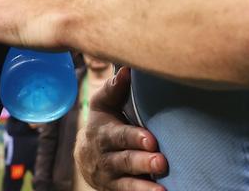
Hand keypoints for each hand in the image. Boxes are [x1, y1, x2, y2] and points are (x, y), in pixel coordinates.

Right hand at [74, 68, 167, 190]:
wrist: (86, 157)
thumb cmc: (103, 122)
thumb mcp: (103, 104)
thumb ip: (115, 88)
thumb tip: (128, 69)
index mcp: (104, 133)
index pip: (118, 136)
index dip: (134, 138)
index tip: (151, 139)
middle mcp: (106, 157)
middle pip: (124, 161)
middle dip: (142, 161)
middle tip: (161, 162)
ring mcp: (111, 177)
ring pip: (127, 182)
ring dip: (144, 186)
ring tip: (162, 190)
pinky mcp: (118, 190)